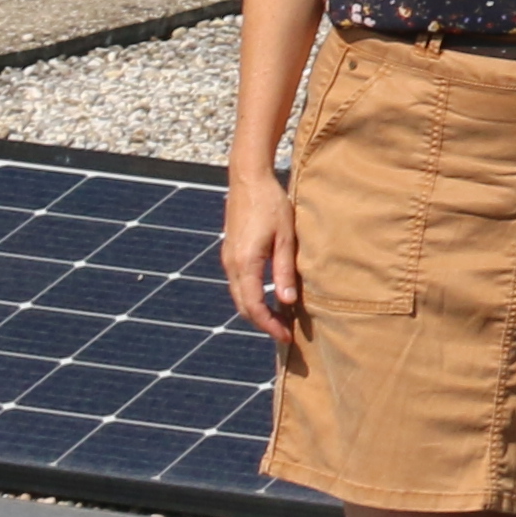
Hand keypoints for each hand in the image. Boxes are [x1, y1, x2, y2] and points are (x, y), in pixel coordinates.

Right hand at [219, 182, 299, 344]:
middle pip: (243, 306)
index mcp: (245, 263)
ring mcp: (228, 259)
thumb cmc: (271, 204)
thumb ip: (284, 270)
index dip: (270, 326)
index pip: (254, 306)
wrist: (248, 178)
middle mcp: (231, 264)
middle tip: (285, 334)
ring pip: (239, 296)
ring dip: (257, 311)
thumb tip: (287, 302)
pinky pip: (239, 284)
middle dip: (263, 323)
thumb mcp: (285, 237)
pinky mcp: (230, 252)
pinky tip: (269, 297)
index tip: (287, 337)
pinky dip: (252, 297)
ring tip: (280, 319)